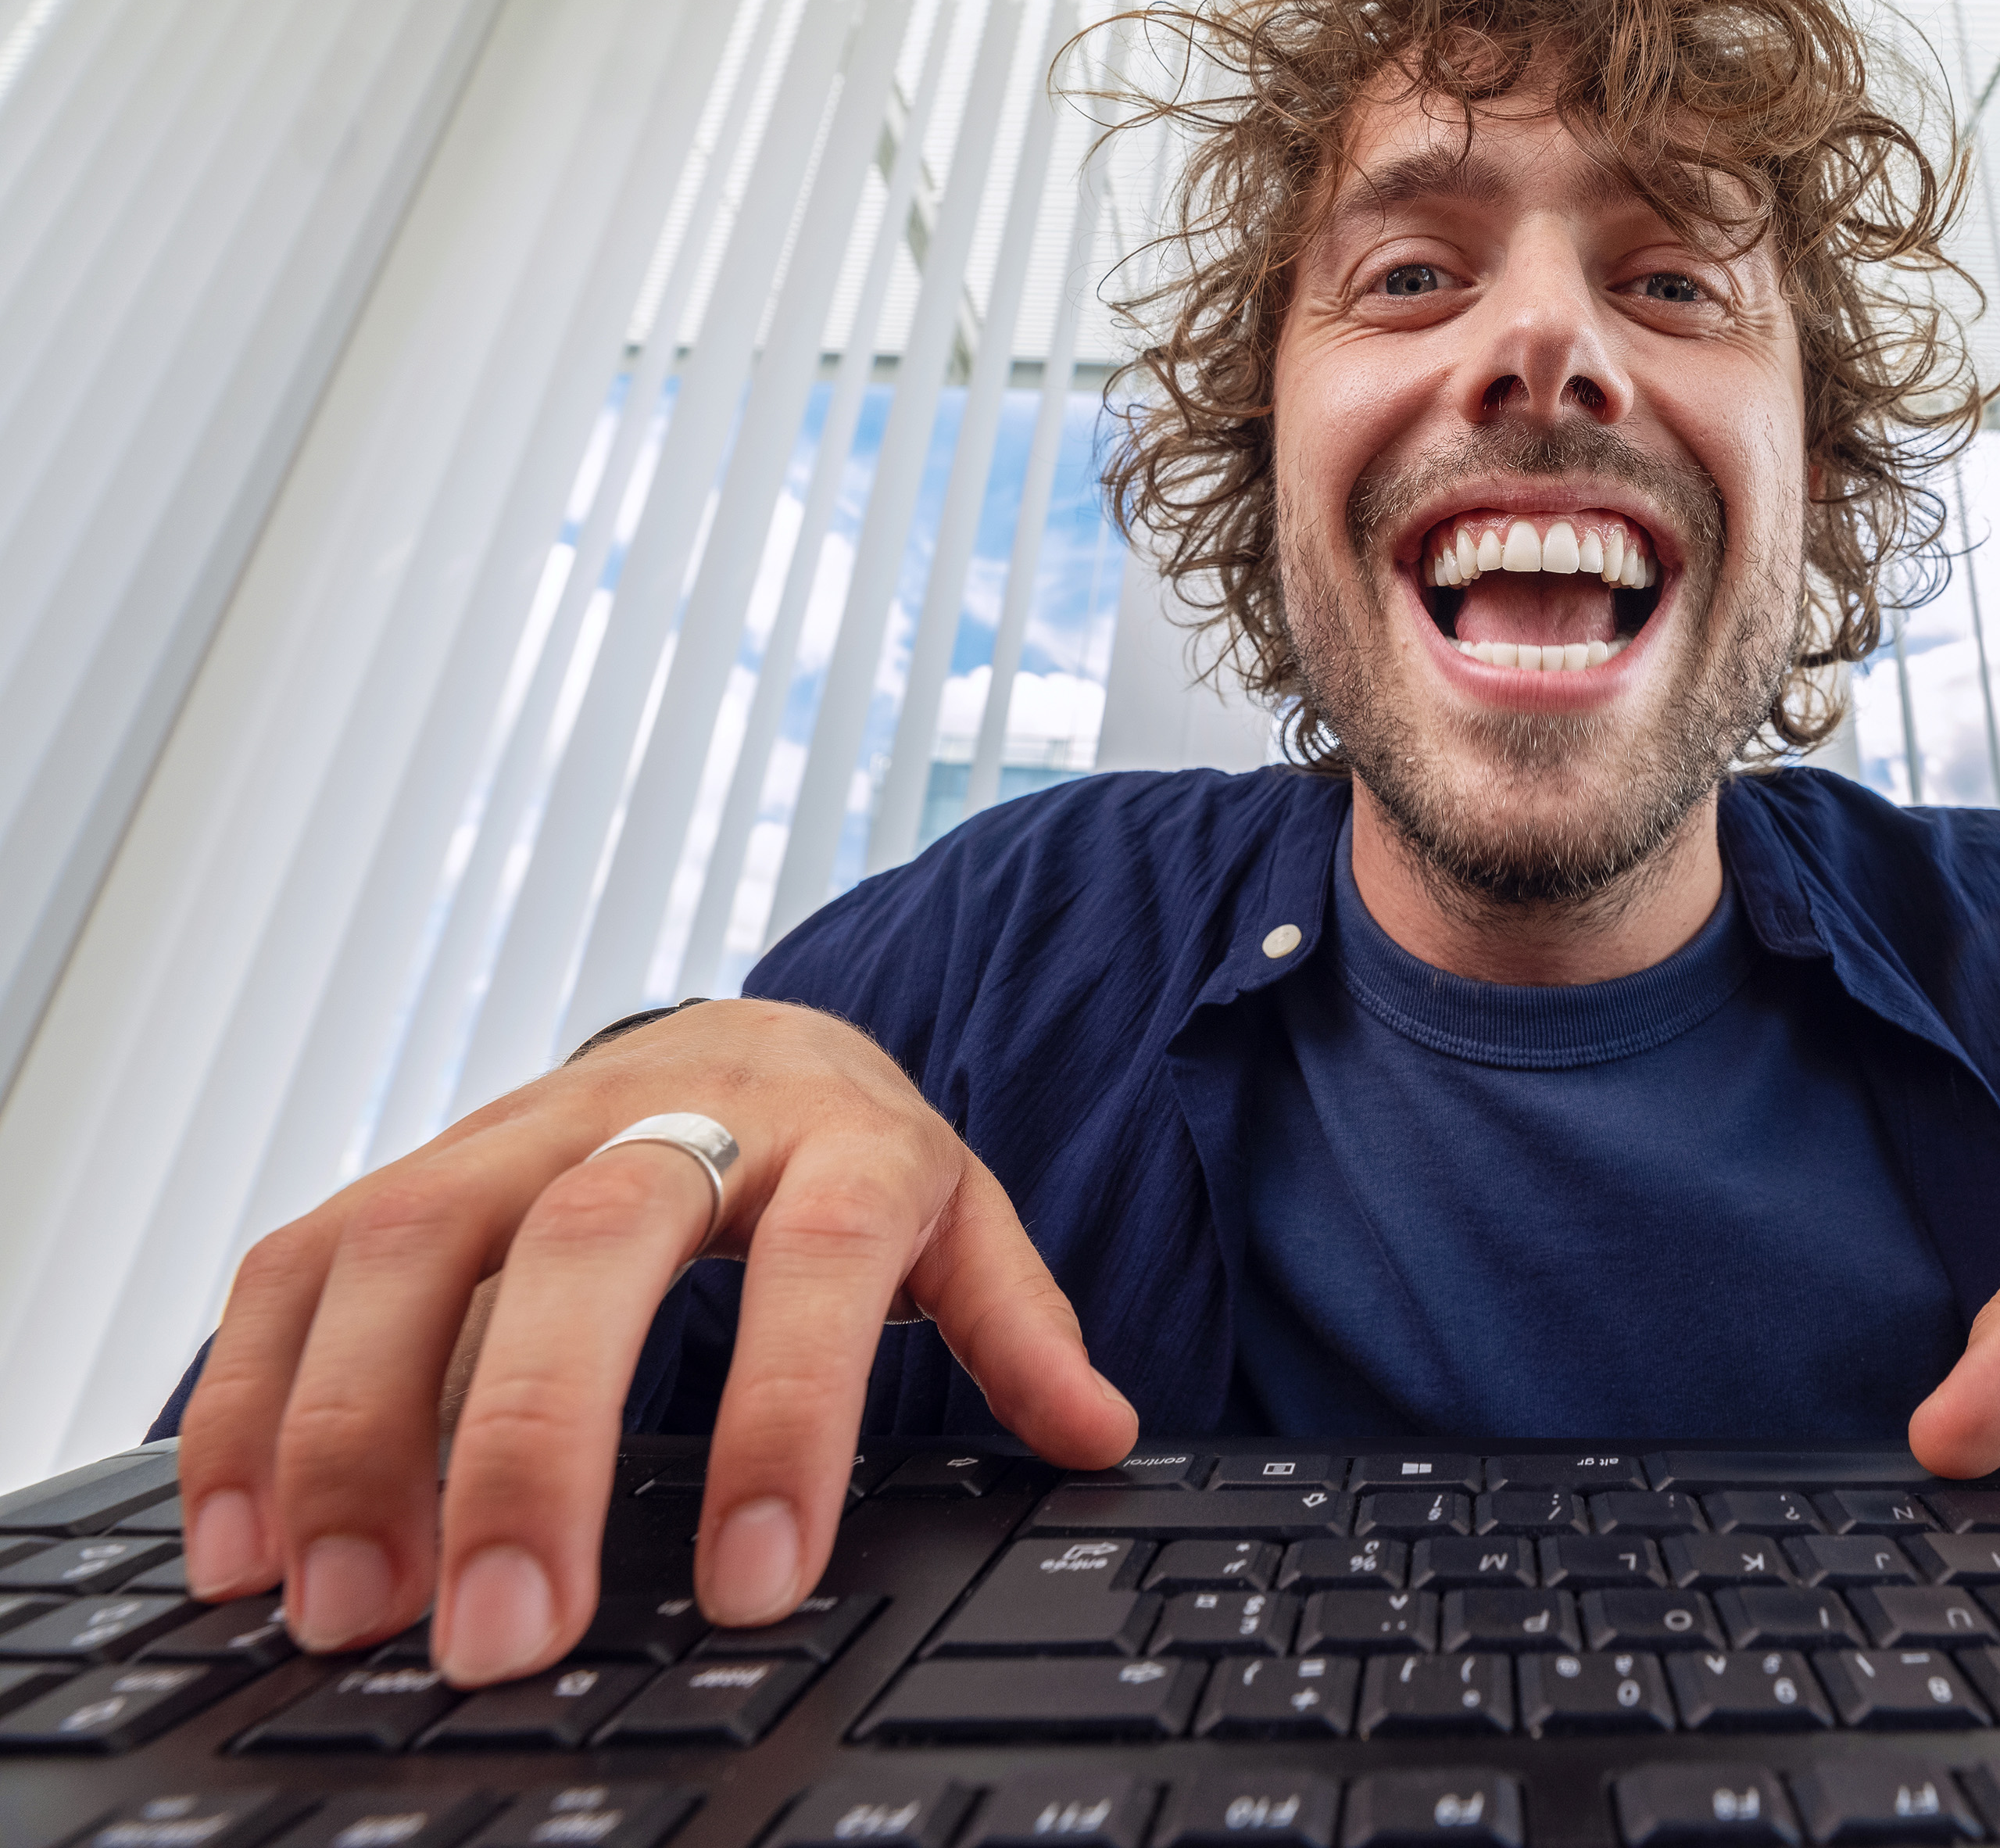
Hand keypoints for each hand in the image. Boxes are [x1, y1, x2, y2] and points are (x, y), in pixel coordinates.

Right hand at [175, 999, 1137, 1684]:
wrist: (755, 1031)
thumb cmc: (853, 1156)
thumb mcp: (961, 1219)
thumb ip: (1015, 1324)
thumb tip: (1097, 1433)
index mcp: (838, 1137)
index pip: (820, 1260)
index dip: (788, 1411)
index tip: (753, 1582)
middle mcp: (672, 1115)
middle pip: (591, 1242)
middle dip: (532, 1441)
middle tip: (501, 1634)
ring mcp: (525, 1126)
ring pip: (414, 1238)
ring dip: (353, 1426)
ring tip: (341, 1608)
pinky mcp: (412, 1161)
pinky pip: (303, 1257)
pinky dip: (252, 1394)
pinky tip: (236, 1539)